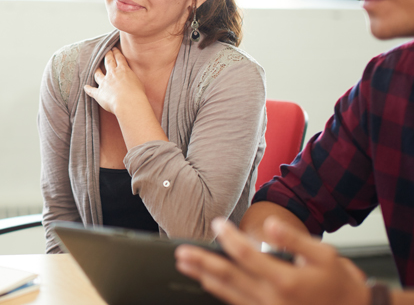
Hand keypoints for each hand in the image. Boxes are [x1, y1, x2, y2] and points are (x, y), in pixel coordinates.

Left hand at [83, 48, 146, 116]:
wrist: (128, 103)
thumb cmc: (136, 94)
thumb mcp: (138, 82)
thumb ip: (132, 78)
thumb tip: (131, 80)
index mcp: (123, 70)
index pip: (119, 58)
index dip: (116, 53)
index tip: (114, 49)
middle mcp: (112, 74)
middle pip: (108, 62)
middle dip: (107, 56)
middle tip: (106, 52)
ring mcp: (104, 83)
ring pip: (98, 74)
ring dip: (96, 70)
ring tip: (95, 67)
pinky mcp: (99, 93)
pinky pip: (92, 90)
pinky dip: (88, 89)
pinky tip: (85, 87)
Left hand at [175, 217, 369, 304]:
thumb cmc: (339, 283)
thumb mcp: (323, 255)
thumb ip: (293, 239)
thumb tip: (269, 225)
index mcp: (284, 281)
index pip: (245, 256)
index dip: (228, 237)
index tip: (217, 223)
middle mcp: (272, 299)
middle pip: (227, 277)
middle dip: (202, 262)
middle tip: (181, 251)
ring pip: (227, 293)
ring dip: (203, 277)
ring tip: (185, 265)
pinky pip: (237, 304)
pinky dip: (218, 293)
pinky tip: (206, 283)